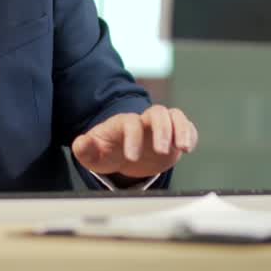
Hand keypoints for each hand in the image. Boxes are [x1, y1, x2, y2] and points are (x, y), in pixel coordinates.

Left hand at [71, 105, 197, 179]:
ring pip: (175, 115)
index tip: (131, 158)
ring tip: (183, 148)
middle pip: (157, 112)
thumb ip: (85, 148)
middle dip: (162, 130)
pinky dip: (190, 134)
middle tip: (161, 151)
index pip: (130, 122)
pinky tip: (188, 148)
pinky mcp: (174, 135)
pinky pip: (187, 126)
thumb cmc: (108, 152)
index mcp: (123, 124)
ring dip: (181, 129)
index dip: (132, 137)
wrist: (123, 155)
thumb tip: (79, 143)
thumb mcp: (93, 154)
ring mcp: (161, 126)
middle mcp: (144, 121)